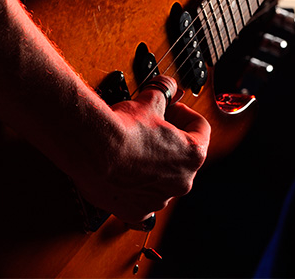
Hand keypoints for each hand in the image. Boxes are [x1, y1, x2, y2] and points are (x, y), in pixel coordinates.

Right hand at [70, 76, 210, 223]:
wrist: (93, 151)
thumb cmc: (124, 128)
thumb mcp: (149, 101)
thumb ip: (163, 91)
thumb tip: (167, 84)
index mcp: (192, 155)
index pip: (201, 130)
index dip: (186, 114)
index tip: (172, 108)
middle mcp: (181, 182)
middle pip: (182, 157)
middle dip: (168, 140)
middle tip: (151, 126)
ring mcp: (158, 200)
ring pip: (161, 180)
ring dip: (152, 165)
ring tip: (132, 146)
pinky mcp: (134, 211)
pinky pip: (140, 200)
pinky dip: (133, 188)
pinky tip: (123, 173)